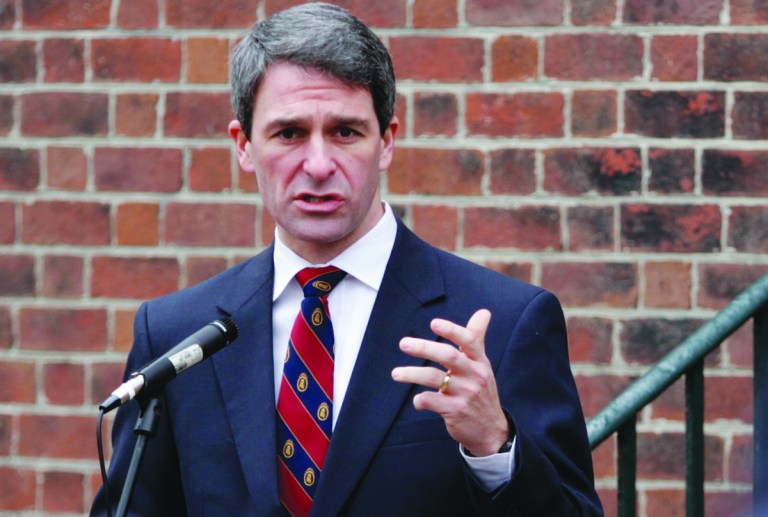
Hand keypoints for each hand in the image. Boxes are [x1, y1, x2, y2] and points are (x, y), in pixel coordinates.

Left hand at [391, 309, 509, 456]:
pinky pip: (431, 401)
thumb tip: (483, 312)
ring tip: (396, 373)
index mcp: (480, 362)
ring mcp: (465, 394)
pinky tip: (418, 400)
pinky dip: (420, 400)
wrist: (491, 429)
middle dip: (424, 348)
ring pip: (434, 378)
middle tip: (403, 343)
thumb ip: (477, 338)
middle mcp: (474, 376)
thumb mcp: (482, 364)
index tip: (433, 323)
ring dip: (412, 374)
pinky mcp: (455, 412)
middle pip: (448, 356)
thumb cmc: (481, 390)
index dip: (452, 330)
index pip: (469, 341)